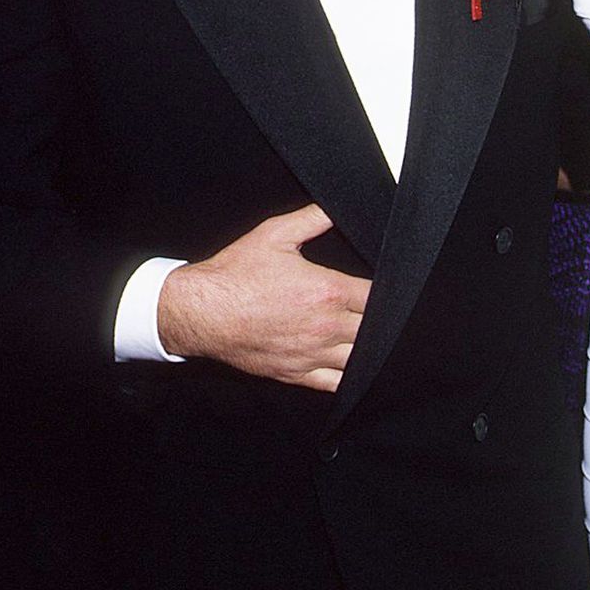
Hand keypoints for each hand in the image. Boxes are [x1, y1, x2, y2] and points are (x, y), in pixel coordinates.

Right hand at [156, 204, 369, 391]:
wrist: (200, 311)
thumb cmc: (235, 273)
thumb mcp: (275, 234)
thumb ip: (313, 218)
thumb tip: (338, 205)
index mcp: (327, 291)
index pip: (377, 296)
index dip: (388, 292)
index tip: (389, 288)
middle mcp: (325, 327)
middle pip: (375, 330)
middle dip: (382, 321)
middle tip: (381, 312)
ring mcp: (312, 355)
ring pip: (361, 360)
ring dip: (370, 348)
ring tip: (371, 337)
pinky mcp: (296, 374)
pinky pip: (336, 384)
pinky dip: (351, 377)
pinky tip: (354, 365)